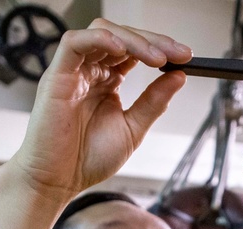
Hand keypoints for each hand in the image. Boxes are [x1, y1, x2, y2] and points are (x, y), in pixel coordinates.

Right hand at [8, 18, 191, 203]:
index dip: (160, 48)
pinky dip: (99, 39)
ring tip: (158, 58)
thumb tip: (179, 77)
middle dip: (154, 41)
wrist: (57, 182)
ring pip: (102, 32)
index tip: (186, 57)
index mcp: (107, 81)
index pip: (134, 51)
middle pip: (122, 36)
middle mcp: (90, 71)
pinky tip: (122, 49)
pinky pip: (74, 43)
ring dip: (134, 40)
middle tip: (179, 54)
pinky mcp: (56, 76)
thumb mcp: (132, 129)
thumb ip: (153, 102)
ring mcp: (73, 71)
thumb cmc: (87, 159)